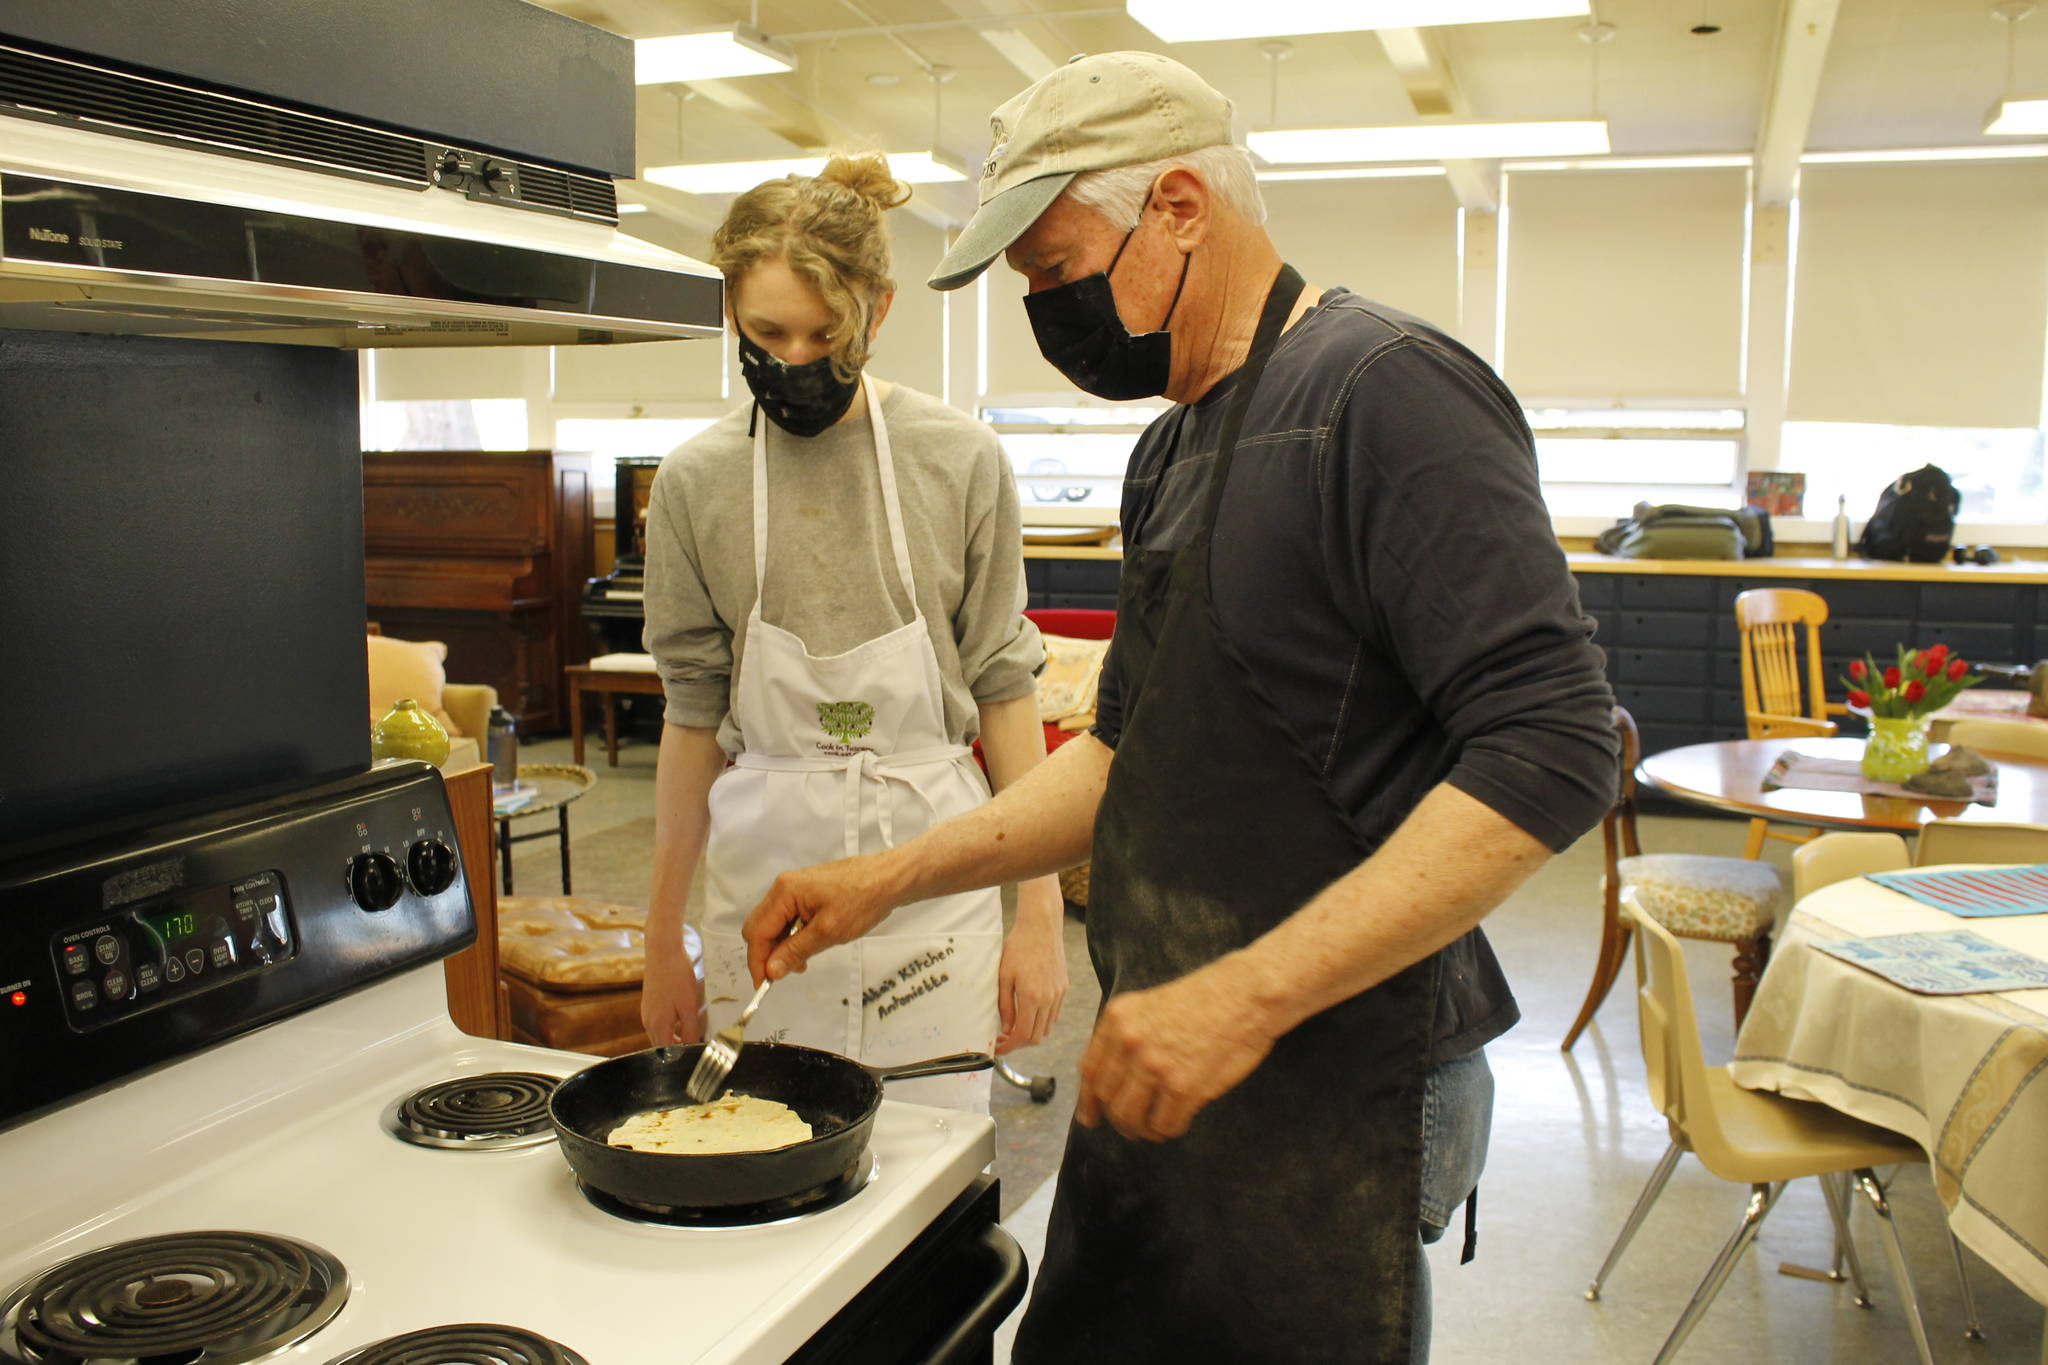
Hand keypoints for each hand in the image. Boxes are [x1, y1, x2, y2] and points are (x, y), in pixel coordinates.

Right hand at [640, 943, 703, 1046]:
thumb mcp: (689, 1006)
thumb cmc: (676, 976)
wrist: (663, 951)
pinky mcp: (648, 1004)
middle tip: (695, 1045)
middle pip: (662, 1046)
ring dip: (673, 1037)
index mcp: (657, 1026)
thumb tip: (694, 1046)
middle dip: (677, 1049)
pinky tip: (681, 1018)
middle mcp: (648, 1022)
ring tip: (691, 1032)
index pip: (667, 1053)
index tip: (695, 1053)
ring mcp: (646, 1012)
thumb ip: (691, 1030)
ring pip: (659, 1034)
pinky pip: (657, 1023)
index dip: (682, 1056)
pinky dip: (669, 1026)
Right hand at [743, 854, 899, 985]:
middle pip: (760, 927)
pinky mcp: (807, 894)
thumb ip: (796, 951)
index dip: (757, 961)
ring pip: (774, 925)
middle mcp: (784, 887)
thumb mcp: (828, 932)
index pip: (757, 932)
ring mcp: (795, 889)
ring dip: (781, 947)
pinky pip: (789, 919)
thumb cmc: (863, 899)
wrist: (890, 879)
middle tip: (783, 974)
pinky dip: (793, 936)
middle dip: (767, 954)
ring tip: (801, 963)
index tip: (763, 985)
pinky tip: (808, 947)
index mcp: (784, 892)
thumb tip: (771, 970)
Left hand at [995, 884, 1067, 1054]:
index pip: (1023, 1035)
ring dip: (1031, 1032)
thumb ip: (1005, 1006)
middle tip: (1004, 1038)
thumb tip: (1007, 1029)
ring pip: (1047, 1027)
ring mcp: (1058, 994)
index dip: (1010, 1047)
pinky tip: (1029, 1012)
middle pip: (1036, 1036)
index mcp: (1031, 997)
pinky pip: (1054, 1014)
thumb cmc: (1018, 948)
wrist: (1041, 927)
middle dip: (1019, 1043)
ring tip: (1015, 1026)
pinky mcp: (1063, 988)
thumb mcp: (1004, 977)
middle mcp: (1049, 999)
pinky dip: (1042, 1020)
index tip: (999, 1049)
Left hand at [1076, 962, 1275, 1141]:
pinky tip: (1178, 1120)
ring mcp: (1155, 1066)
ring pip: (1131, 1118)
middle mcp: (1130, 1042)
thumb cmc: (1206, 999)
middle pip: (1109, 1100)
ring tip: (1154, 1128)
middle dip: (1119, 1120)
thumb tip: (1112, 1079)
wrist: (1247, 994)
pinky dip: (1169, 1129)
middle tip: (1132, 1127)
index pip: (1090, 1071)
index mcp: (1118, 1019)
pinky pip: (1165, 1125)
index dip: (1088, 1101)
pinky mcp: (1184, 1087)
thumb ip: (1127, 1037)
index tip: (1090, 1117)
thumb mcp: (1151, 1005)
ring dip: (1142, 1130)